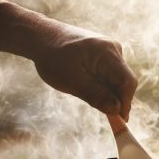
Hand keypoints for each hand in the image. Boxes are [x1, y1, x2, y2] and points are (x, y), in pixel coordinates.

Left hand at [0, 0, 136, 118]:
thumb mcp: (72, 82)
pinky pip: (103, 74)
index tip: (120, 125)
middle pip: (122, 83)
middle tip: (105, 120)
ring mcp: (104, 49)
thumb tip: (114, 113)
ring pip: (112, 80)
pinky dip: (97, 87)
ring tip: (84, 99)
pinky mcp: (95, 52)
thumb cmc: (49, 56)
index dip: (126, 107)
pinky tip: (80, 89)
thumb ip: (96, 97)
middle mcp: (111, 48)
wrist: (31, 34)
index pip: (128, 85)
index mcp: (108, 53)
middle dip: (113, 101)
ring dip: (102, 94)